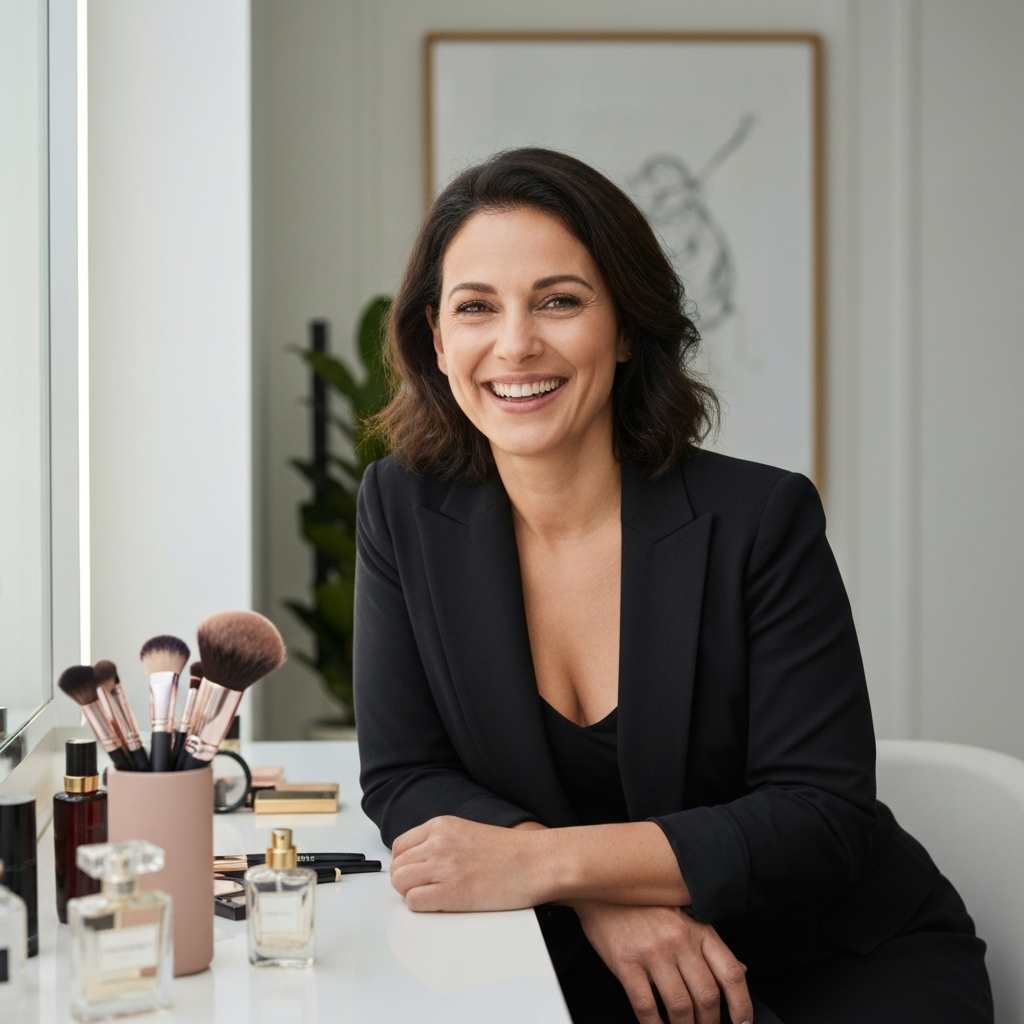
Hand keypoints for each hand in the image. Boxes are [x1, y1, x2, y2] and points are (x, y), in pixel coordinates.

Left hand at [390, 815, 544, 910]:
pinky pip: (414, 902)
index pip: (400, 846)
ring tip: (433, 896)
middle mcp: (438, 843)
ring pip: (401, 883)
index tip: (415, 873)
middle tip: (425, 888)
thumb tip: (418, 861)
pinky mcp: (451, 893)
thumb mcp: (468, 832)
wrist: (536, 863)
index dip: (405, 863)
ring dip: (411, 893)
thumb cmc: (509, 852)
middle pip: (397, 867)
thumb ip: (441, 841)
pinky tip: (440, 904)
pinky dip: (422, 907)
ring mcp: (444, 868)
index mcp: (441, 825)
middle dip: (406, 881)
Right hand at [572, 901, 751, 1023]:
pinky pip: (646, 1007)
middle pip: (707, 996)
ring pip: (680, 1007)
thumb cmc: (642, 902)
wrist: (599, 888)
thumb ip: (710, 943)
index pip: (731, 973)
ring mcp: (652, 951)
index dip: (742, 1006)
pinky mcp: (626, 963)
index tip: (742, 1023)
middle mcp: (679, 939)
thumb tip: (739, 971)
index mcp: (698, 928)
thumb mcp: (684, 914)